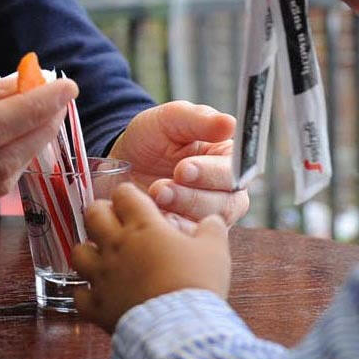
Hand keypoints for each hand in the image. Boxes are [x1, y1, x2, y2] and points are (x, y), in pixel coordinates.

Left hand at [72, 182, 230, 331]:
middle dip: (102, 214)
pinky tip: (96, 293)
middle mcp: (117, 245)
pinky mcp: (98, 306)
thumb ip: (212, 229)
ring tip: (101, 257)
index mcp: (143, 226)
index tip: (136, 203)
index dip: (128, 195)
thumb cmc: (196, 285)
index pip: (123, 194)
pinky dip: (85, 293)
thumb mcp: (215, 251)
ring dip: (88, 251)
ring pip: (78, 251)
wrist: (181, 329)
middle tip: (114, 223)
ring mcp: (103, 276)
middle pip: (93, 214)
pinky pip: (78, 294)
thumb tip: (213, 220)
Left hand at [109, 101, 248, 227]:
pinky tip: (154, 219)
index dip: (210, 173)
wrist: (125, 160)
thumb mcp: (171, 119)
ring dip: (179, 214)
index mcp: (228, 160)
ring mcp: (208, 215)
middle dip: (190, 197)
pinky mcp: (189, 233)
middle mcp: (226, 191)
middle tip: (160, 188)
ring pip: (206, 225)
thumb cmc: (153, 136)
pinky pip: (187, 240)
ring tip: (153, 198)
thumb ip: (200, 120)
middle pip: (225, 204)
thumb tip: (230, 123)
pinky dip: (171, 232)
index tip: (182, 169)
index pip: (234, 172)